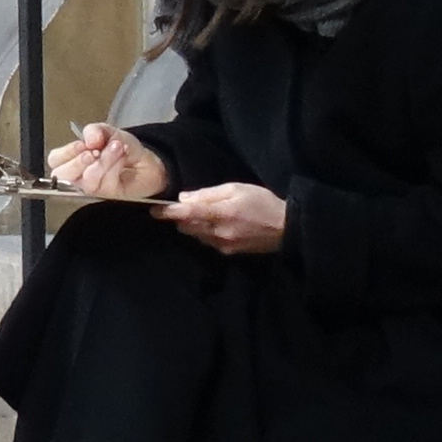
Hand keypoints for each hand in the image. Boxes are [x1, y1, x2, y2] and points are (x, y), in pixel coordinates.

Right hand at [45, 125, 162, 202]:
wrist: (147, 162)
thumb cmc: (123, 148)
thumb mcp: (108, 132)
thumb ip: (96, 130)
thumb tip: (89, 138)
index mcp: (73, 158)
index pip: (56, 160)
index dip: (66, 152)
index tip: (83, 144)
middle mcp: (79, 175)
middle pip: (62, 176)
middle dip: (77, 163)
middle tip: (94, 151)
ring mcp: (93, 187)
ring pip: (86, 180)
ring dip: (103, 161)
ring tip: (116, 147)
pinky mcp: (108, 195)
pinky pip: (105, 183)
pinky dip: (114, 166)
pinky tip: (121, 156)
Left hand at [163, 183, 287, 257]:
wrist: (287, 228)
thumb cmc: (262, 202)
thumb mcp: (236, 189)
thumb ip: (208, 194)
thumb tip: (184, 199)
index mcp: (221, 214)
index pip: (187, 215)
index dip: (168, 213)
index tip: (154, 210)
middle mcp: (219, 233)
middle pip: (187, 227)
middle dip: (179, 218)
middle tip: (178, 208)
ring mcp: (224, 245)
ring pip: (196, 236)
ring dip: (191, 226)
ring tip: (197, 215)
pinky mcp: (230, 252)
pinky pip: (208, 243)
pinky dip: (203, 234)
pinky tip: (212, 225)